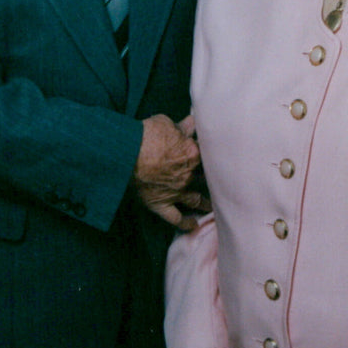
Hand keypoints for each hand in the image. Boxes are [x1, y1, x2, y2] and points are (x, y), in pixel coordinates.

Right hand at [134, 114, 205, 229]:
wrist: (127, 152)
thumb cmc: (147, 134)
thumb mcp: (167, 123)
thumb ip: (183, 125)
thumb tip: (193, 120)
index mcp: (193, 154)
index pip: (207, 154)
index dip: (210, 154)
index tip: (214, 155)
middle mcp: (188, 175)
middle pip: (206, 178)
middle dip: (212, 179)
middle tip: (219, 182)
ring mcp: (176, 192)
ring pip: (195, 200)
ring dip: (204, 203)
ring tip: (211, 206)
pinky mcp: (161, 203)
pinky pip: (175, 218)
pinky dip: (185, 223)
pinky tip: (193, 226)